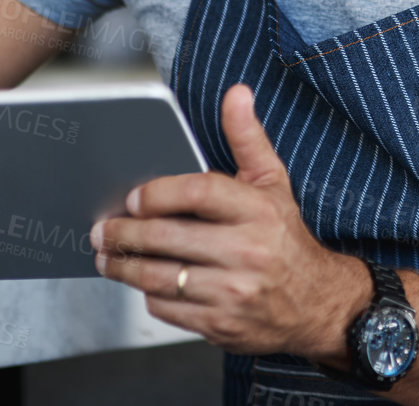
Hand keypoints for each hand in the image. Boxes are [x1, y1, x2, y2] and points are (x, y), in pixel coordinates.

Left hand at [92, 83, 371, 360]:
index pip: (198, 193)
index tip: (133, 198)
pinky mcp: (221, 324)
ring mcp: (234, 291)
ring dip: (124, 267)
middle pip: (168, 238)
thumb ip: (247, 137)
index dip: (158, 194)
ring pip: (160, 277)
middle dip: (124, 233)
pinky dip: (149, 294)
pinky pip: (168, 308)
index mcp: (258, 210)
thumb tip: (237, 93)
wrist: (316, 302)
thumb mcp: (272, 182)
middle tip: (102, 229)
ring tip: (107, 257)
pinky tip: (144, 282)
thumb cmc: (286, 237)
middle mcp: (248, 251)